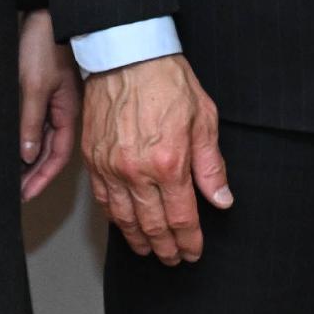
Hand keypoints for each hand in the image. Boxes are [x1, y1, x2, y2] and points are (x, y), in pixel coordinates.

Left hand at [16, 11, 80, 202]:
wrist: (46, 14)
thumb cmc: (44, 46)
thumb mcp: (34, 86)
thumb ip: (30, 122)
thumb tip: (27, 154)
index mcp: (67, 111)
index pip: (58, 155)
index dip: (42, 177)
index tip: (27, 194)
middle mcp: (62, 110)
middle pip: (50, 151)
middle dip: (34, 174)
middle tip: (16, 193)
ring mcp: (53, 101)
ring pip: (42, 139)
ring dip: (28, 159)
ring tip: (12, 177)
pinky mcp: (42, 91)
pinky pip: (35, 123)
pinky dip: (26, 139)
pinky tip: (14, 147)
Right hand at [82, 51, 229, 263]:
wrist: (126, 55)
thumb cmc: (167, 81)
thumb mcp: (203, 119)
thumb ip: (211, 165)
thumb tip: (221, 200)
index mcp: (169, 163)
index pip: (181, 217)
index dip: (189, 240)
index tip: (194, 252)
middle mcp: (136, 172)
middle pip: (152, 224)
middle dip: (166, 247)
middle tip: (173, 259)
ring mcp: (110, 167)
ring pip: (124, 218)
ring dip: (138, 240)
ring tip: (150, 251)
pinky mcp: (92, 159)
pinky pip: (102, 200)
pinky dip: (114, 218)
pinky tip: (124, 225)